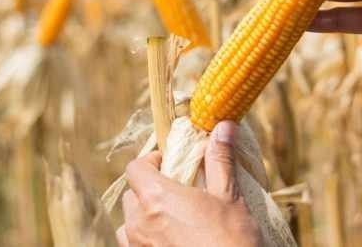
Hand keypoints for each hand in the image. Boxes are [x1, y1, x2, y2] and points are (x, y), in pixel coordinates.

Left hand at [117, 121, 259, 246]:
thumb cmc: (232, 239)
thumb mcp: (229, 196)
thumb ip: (220, 159)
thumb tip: (222, 125)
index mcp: (157, 198)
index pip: (135, 168)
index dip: (151, 161)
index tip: (171, 163)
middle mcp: (139, 223)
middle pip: (132, 195)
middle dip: (150, 189)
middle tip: (177, 191)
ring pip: (129, 224)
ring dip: (145, 217)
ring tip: (172, 220)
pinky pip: (134, 246)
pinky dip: (146, 240)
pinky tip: (171, 241)